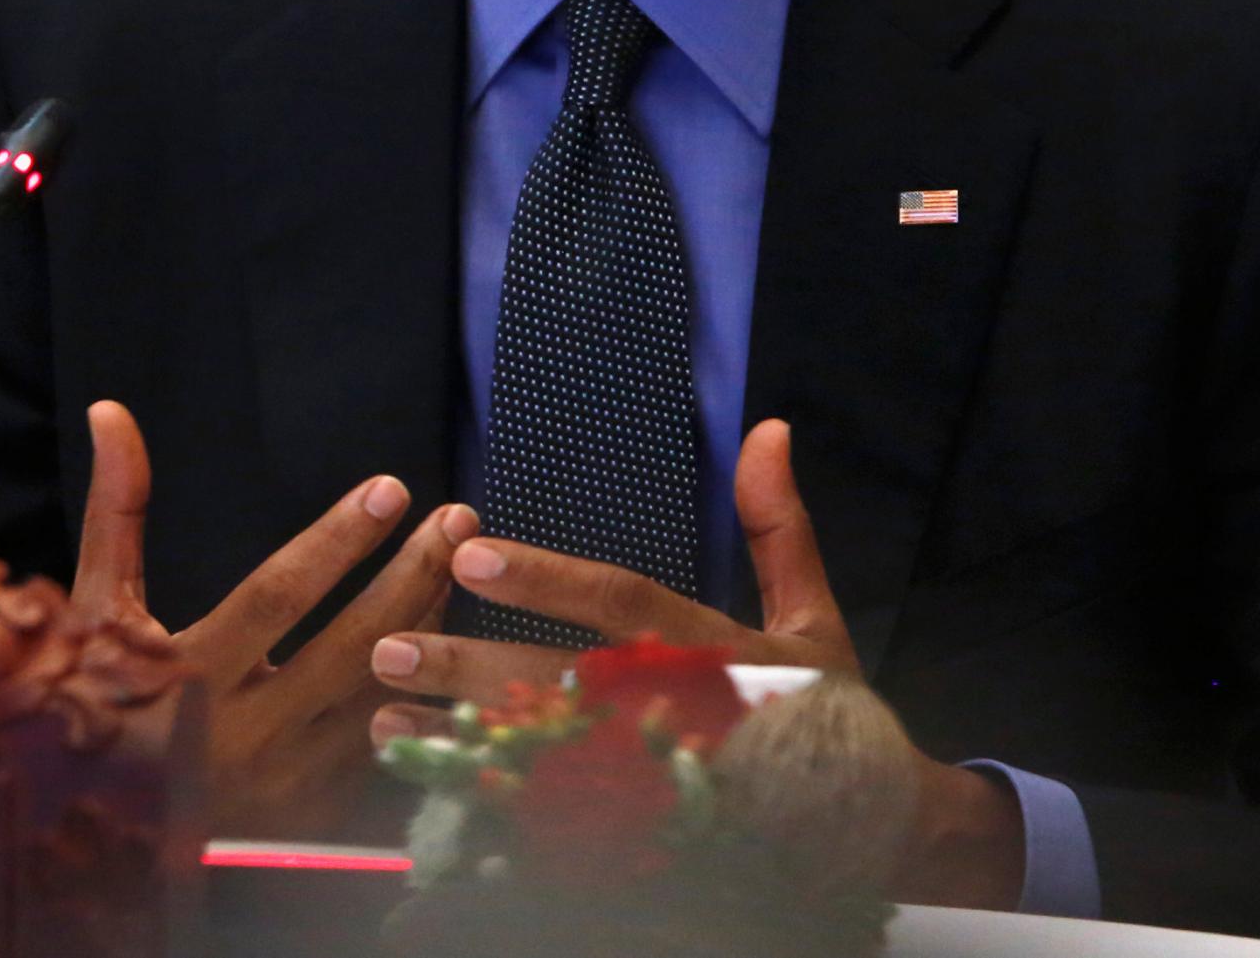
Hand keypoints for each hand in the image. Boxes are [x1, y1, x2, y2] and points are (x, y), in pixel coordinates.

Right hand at [72, 400, 477, 833]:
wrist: (97, 830)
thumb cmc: (95, 695)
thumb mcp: (98, 605)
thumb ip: (117, 511)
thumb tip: (111, 412)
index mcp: (185, 680)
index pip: (277, 598)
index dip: (336, 541)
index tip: (389, 489)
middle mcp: (241, 739)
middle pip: (349, 648)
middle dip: (411, 575)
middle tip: (457, 515)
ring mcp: (284, 787)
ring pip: (379, 698)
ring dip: (427, 627)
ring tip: (461, 563)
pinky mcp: (314, 820)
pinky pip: (385, 746)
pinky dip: (420, 690)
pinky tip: (443, 640)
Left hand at [372, 420, 1023, 906]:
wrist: (876, 829)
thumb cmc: (828, 709)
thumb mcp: (814, 617)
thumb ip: (780, 527)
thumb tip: (768, 429)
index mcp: (720, 652)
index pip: (623, 604)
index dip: (549, 580)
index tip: (473, 552)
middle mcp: (682, 716)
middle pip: (564, 687)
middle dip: (474, 666)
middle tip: (390, 649)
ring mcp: (661, 782)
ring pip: (544, 755)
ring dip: (462, 733)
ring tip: (383, 711)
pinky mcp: (645, 831)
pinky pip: (552, 814)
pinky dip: (487, 792)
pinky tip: (427, 771)